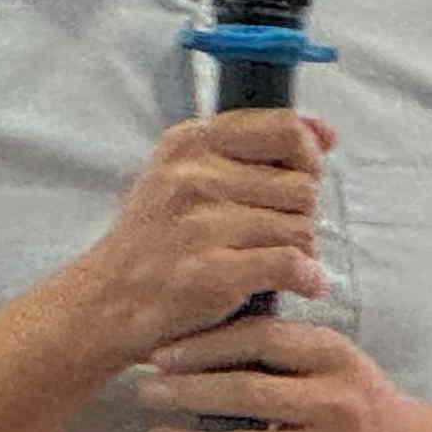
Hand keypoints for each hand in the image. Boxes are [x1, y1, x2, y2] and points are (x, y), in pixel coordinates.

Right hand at [50, 110, 333, 366]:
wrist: (107, 302)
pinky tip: (302, 284)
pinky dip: (306, 278)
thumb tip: (325, 134)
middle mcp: (192, 176)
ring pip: (301, 228)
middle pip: (301, 186)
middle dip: (301, 215)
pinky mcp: (211, 271)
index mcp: (189, 142)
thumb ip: (247, 149)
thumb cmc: (155, 239)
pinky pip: (291, 263)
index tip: (305, 175)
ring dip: (301, 250)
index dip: (308, 156)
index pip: (283, 129)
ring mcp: (200, 224)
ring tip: (273, 262)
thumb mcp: (181, 173)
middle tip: (275, 235)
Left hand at [132, 315, 431, 431]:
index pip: (262, 339)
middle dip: (187, 393)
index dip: (206, 344)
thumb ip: (285, 351)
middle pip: (247, 394)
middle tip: (144, 392)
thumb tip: (200, 333)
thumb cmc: (364, 406)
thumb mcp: (338, 364)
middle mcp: (338, 405)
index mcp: (337, 358)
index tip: (162, 353)